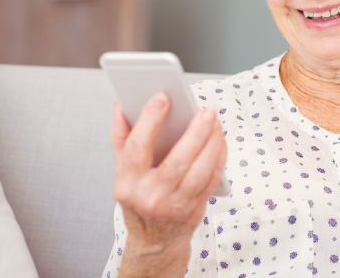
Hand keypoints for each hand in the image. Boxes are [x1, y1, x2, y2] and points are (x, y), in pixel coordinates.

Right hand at [110, 93, 226, 277]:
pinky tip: (219, 139)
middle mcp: (150, 197)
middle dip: (195, 132)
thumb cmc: (138, 200)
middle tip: (205, 109)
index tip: (162, 96)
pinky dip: (219, 156)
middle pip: (177, 160)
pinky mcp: (195, 209)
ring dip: (212, 142)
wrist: (154, 242)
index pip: (136, 148)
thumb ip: (121, 138)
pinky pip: (212, 179)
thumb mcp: (122, 172)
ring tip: (215, 120)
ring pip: (199, 171)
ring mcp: (175, 206)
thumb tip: (119, 106)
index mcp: (127, 185)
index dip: (149, 120)